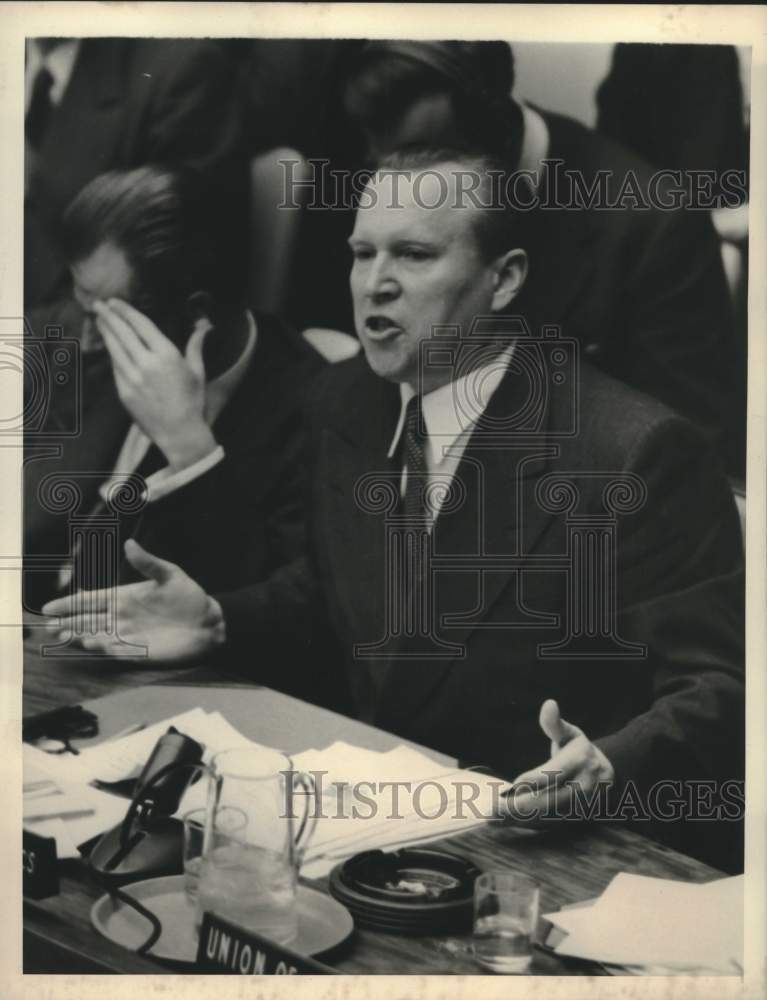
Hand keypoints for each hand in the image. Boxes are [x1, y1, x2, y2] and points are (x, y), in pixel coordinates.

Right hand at [41, 539, 224, 662]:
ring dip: (81, 636)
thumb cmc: (189, 596)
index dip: (70, 605)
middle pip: (88, 621)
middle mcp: (122, 617)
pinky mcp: (140, 652)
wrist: (209, 622)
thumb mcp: (170, 574)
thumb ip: (148, 563)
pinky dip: (105, 648)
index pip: (91, 601)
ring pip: (98, 636)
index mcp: (125, 597)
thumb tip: (130, 544)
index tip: (48, 608)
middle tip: (49, 626)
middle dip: (68, 623)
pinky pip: (117, 651)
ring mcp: (130, 635)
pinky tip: (92, 644)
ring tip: (65, 635)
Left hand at [93, 298, 215, 469]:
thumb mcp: (198, 371)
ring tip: (99, 320)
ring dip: (106, 332)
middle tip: (99, 305)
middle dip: (109, 316)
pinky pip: (115, 367)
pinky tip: (110, 346)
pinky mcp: (124, 392)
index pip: (141, 325)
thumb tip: (203, 326)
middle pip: (123, 333)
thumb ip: (196, 346)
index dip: (126, 311)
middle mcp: (147, 363)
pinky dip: (111, 354)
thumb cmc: (193, 401)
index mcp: (167, 355)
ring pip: (114, 348)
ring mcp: (132, 378)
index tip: (115, 302)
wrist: (180, 432)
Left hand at [502, 700, 614, 823]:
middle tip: (493, 807)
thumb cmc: (581, 752)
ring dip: (517, 819)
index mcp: (580, 763)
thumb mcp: (572, 734)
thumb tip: (549, 704)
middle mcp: (581, 788)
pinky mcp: (571, 820)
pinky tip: (502, 823)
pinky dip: (524, 825)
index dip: (533, 780)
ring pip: (546, 816)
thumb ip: (555, 724)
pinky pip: (546, 825)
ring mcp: (577, 808)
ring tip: (492, 819)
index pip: (554, 774)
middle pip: (549, 800)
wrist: (610, 779)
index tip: (512, 785)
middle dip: (520, 806)